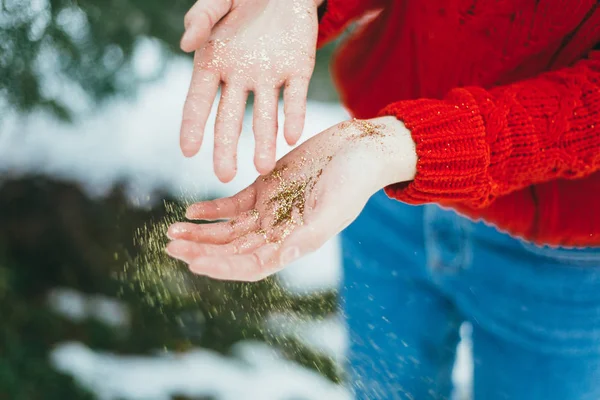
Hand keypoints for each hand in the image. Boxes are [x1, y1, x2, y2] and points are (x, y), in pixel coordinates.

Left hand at [166, 116, 416, 280]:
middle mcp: (278, 231)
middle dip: (201, 251)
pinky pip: (233, 203)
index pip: (251, 265)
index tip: (194, 263)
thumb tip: (282, 257)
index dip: (222, 267)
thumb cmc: (355, 179)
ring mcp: (270, 210)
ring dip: (201, 232)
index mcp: (294, 243)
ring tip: (171, 233)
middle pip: (232, 250)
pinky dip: (212, 208)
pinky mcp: (266, 187)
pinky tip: (191, 211)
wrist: (360, 148)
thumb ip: (309, 234)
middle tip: (170, 248)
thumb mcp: (335, 208)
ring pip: (228, 229)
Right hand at [179, 0, 319, 181]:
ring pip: (265, 115)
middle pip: (230, 118)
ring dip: (265, 141)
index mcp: (214, 63)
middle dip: (226, 147)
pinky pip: (295, 97)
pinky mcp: (298, 71)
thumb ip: (200, 18)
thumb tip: (185, 45)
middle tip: (224, 175)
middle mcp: (240, 78)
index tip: (188, 150)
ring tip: (264, 168)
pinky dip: (293, 116)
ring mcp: (270, 78)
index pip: (199, 101)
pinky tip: (291, 136)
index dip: (193, 125)